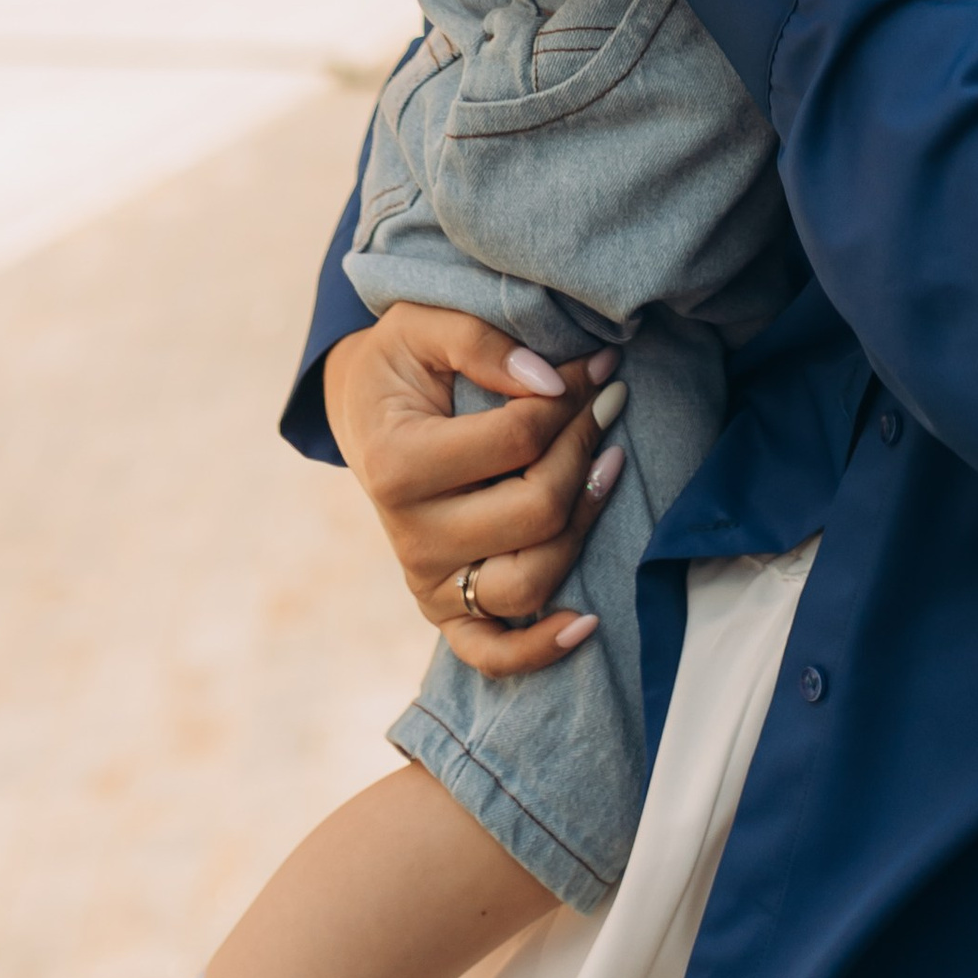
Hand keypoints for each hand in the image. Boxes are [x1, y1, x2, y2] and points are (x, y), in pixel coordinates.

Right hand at [321, 302, 627, 674]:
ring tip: (611, 465)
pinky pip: (490, 652)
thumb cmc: (402, 365)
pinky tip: (587, 622)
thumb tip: (552, 381)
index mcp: (396, 464)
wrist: (365, 415)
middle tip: (609, 401)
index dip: (572, 399)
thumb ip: (483, 342)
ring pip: (531, 580)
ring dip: (586, 523)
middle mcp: (409, 535)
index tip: (597, 367)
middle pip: (536, 512)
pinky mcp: (443, 610)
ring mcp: (427, 580)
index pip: (517, 441)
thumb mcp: (425, 325)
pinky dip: (539, 648)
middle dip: (585, 450)